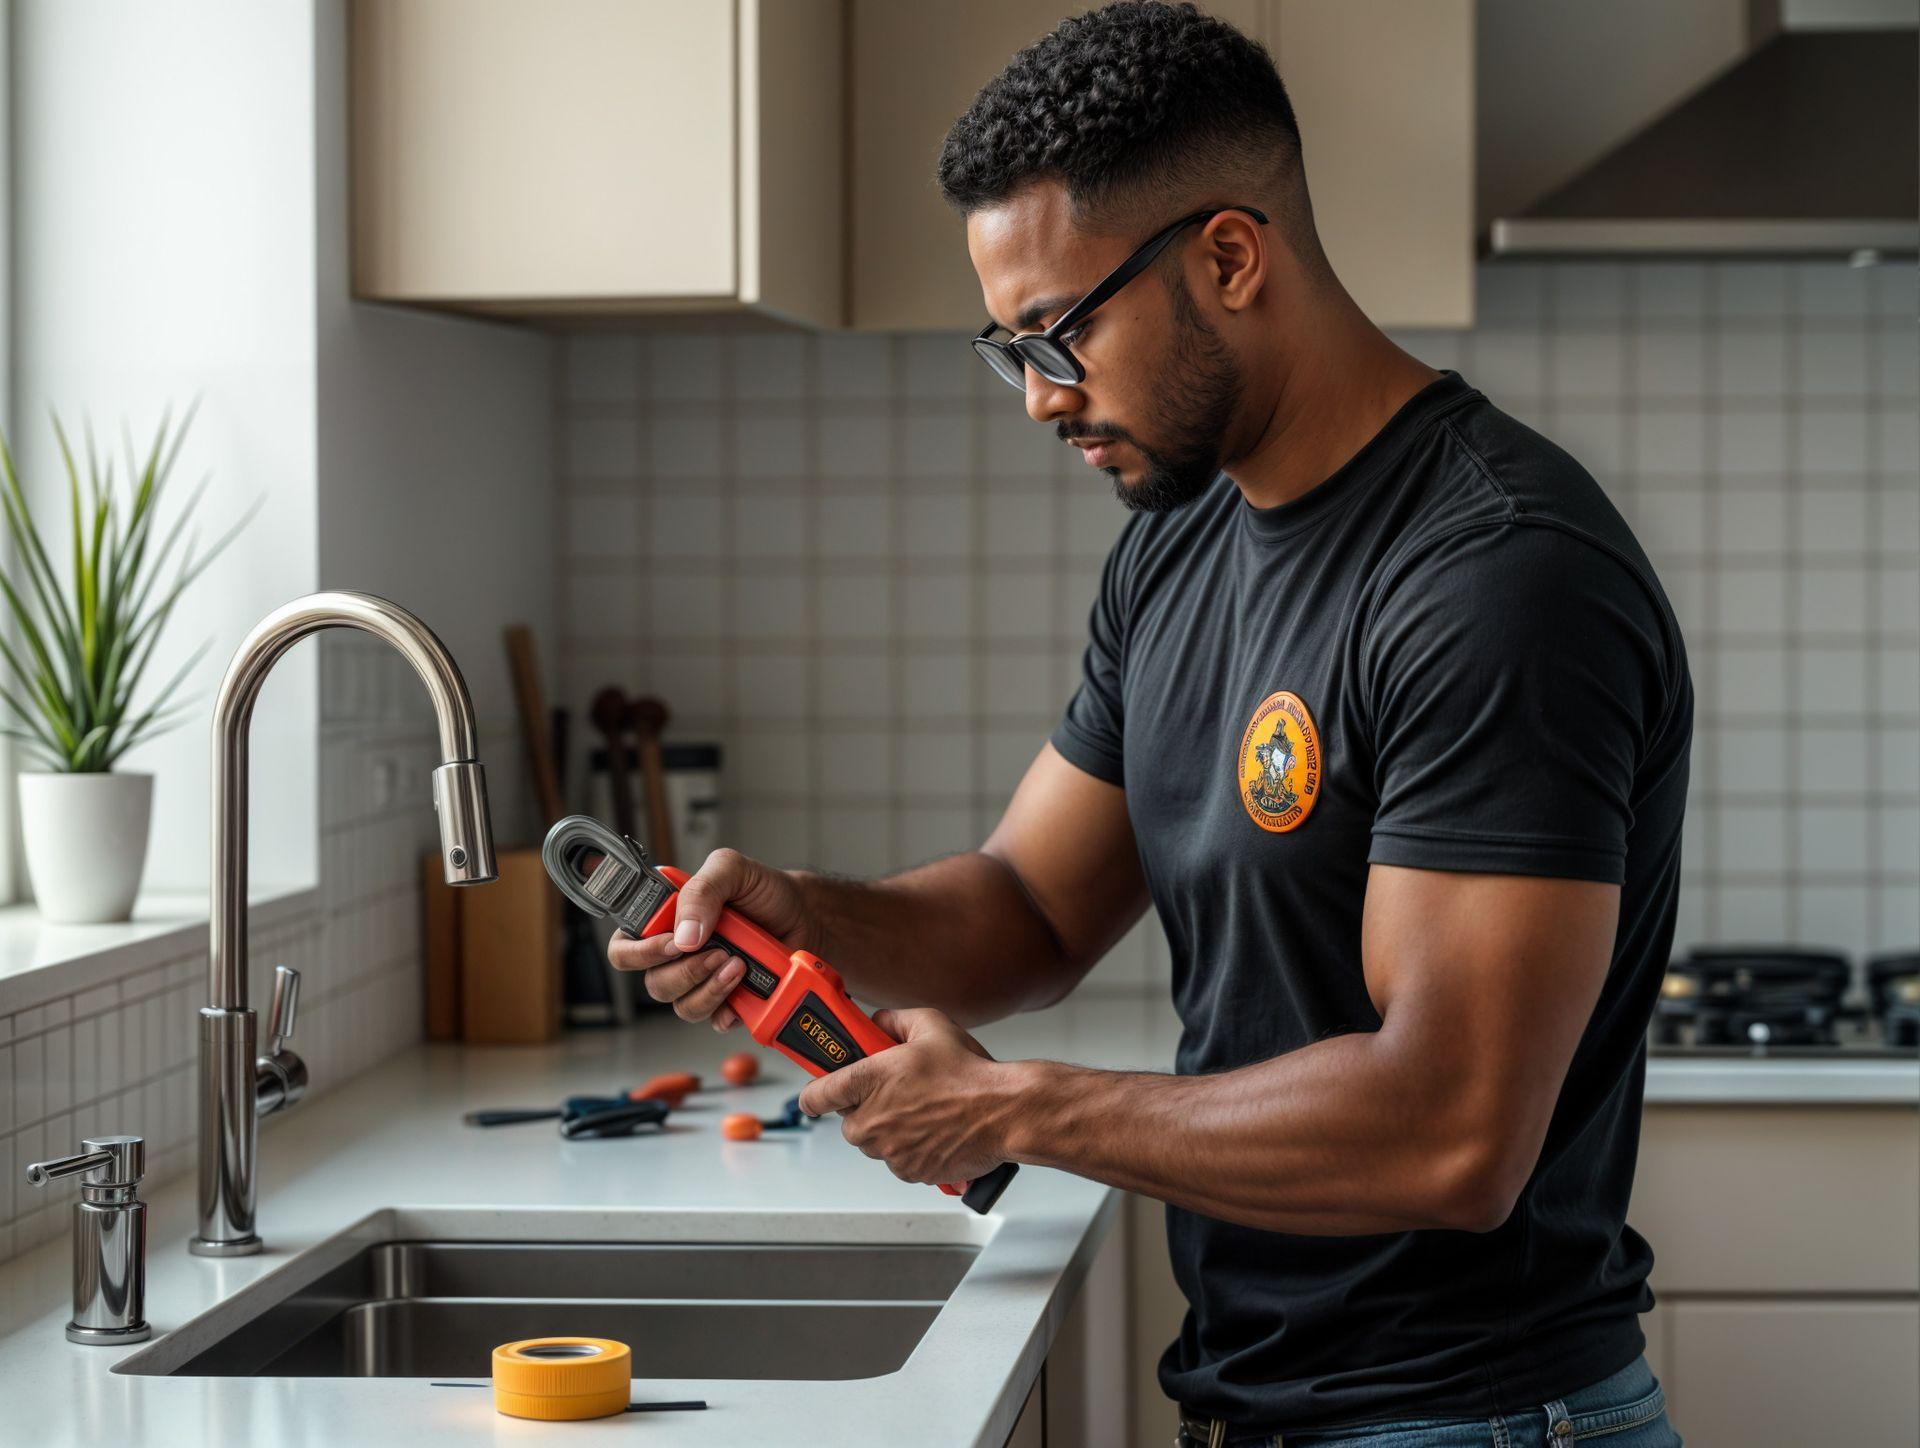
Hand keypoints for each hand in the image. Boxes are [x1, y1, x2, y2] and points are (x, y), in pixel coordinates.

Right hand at [606, 847, 813, 1030]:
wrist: (808, 916)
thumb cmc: (765, 891)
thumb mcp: (732, 870)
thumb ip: (702, 890)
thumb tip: (684, 935)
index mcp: (667, 921)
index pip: (626, 946)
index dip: (639, 952)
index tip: (672, 944)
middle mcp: (679, 954)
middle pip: (653, 983)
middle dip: (685, 972)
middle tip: (717, 951)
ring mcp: (702, 980)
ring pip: (682, 1005)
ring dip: (710, 988)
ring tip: (740, 964)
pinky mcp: (728, 1002)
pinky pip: (714, 1020)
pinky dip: (730, 1008)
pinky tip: (747, 986)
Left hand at [797, 1008, 1024, 1184]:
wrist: (1003, 1112)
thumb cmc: (970, 1074)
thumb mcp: (931, 1026)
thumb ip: (895, 1020)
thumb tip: (878, 1023)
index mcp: (869, 1079)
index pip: (816, 1095)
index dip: (817, 1094)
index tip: (819, 1094)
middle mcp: (873, 1118)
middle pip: (849, 1122)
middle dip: (867, 1110)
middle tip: (896, 1096)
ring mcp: (889, 1149)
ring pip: (875, 1144)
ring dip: (889, 1132)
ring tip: (922, 1112)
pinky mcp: (908, 1171)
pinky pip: (898, 1162)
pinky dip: (910, 1150)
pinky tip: (933, 1131)